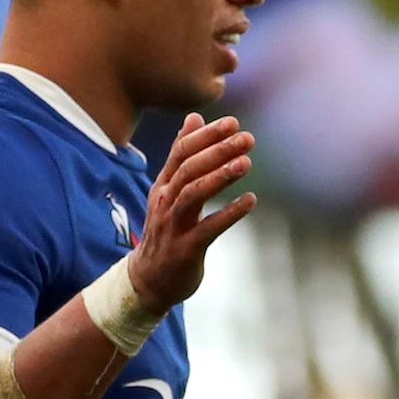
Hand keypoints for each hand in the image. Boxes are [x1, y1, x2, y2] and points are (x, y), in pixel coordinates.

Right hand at [127, 112, 257, 311]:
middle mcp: (165, 202)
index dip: (206, 136)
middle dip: (217, 151)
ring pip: (193, 195)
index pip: (181, 152)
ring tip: (245, 163)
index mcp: (163, 186)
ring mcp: (174, 226)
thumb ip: (182, 156)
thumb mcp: (169, 190)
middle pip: (189, 169)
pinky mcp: (186, 249)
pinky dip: (229, 213)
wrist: (148, 280)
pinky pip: (208, 228)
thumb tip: (194, 118)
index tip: (233, 123)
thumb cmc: (166, 231)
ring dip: (220, 177)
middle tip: (246, 138)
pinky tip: (250, 200)